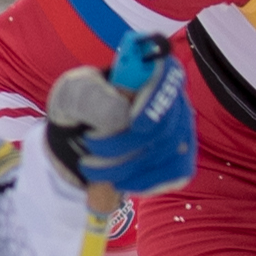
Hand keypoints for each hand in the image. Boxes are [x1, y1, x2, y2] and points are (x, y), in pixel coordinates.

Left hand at [45, 38, 194, 195]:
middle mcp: (174, 101)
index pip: (168, 78)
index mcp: (150, 72)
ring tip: (90, 165)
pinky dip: (144, 182)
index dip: (158, 102)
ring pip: (169, 153)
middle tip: (89, 143)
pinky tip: (118, 181)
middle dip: (122, 143)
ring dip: (125, 166)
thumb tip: (123, 114)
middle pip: (166, 126)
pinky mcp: (180, 159)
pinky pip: (175, 175)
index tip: (136, 125)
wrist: (76, 135)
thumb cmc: (80, 105)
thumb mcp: (74, 92)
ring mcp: (181, 131)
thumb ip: (92, 96)